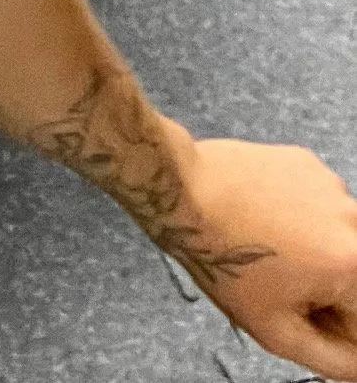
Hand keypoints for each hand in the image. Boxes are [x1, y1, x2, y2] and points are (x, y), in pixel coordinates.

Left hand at [176, 136, 356, 376]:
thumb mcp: (278, 332)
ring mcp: (331, 185)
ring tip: (270, 249)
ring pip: (337, 240)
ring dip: (317, 252)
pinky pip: (318, 206)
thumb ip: (335, 360)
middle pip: (353, 275)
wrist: (184, 191)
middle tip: (283, 282)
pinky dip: (301, 218)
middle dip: (328, 288)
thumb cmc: (223, 258)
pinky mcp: (310, 164)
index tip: (303, 314)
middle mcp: (353, 219)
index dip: (331, 324)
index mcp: (354, 264)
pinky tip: (265, 221)